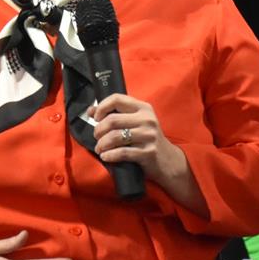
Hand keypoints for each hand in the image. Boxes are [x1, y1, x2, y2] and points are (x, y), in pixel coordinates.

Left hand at [89, 93, 202, 210]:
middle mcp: (147, 119)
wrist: (168, 160)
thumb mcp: (135, 122)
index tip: (96, 118)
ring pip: (114, 137)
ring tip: (100, 149)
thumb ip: (114, 114)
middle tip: (97, 137)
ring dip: (101, 144)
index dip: (101, 107)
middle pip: (112, 120)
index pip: (117, 99)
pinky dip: (109, 155)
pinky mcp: (148, 152)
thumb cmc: (146, 138)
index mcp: (143, 108)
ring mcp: (149, 136)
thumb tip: (90, 110)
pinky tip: (105, 156)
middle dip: (98, 130)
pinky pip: (122, 152)